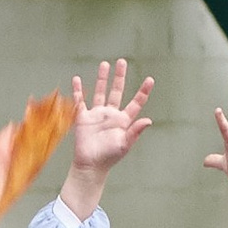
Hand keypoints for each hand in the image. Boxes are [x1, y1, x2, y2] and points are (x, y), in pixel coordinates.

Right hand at [59, 59, 153, 218]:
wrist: (90, 165)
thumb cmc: (109, 157)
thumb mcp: (125, 144)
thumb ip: (135, 131)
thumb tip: (148, 120)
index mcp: (124, 120)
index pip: (136, 102)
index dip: (143, 91)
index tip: (150, 79)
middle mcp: (111, 114)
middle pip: (117, 91)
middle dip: (119, 77)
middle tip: (122, 62)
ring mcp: (97, 115)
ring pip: (99, 92)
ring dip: (101, 78)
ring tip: (104, 64)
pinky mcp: (83, 118)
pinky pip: (80, 101)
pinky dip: (78, 90)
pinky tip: (76, 79)